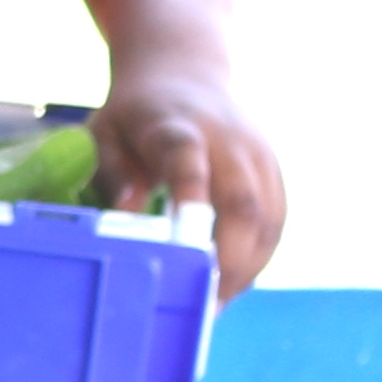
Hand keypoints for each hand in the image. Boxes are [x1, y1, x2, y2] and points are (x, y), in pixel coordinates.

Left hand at [95, 52, 287, 299]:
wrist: (186, 72)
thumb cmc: (134, 115)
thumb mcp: (104, 132)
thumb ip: (112, 170)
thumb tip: (126, 215)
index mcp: (176, 127)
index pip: (187, 159)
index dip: (191, 197)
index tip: (185, 240)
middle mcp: (228, 141)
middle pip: (241, 202)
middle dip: (226, 259)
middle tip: (200, 306)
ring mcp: (258, 157)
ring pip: (267, 219)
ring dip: (245, 269)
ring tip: (212, 308)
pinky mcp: (274, 172)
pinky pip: (276, 222)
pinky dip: (258, 259)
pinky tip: (230, 285)